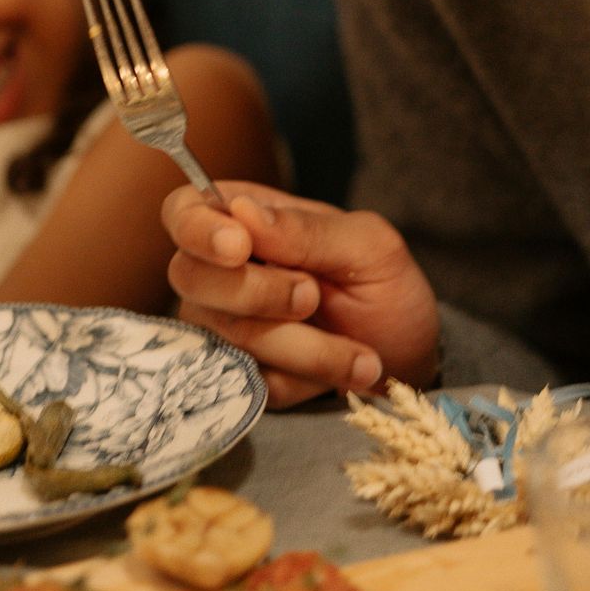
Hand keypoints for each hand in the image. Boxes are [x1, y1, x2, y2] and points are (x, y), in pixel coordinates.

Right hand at [162, 181, 439, 407]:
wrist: (405, 359)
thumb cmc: (384, 287)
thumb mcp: (367, 247)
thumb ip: (306, 229)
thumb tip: (241, 211)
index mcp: (245, 219)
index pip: (184, 211)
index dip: (198, 229)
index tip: (238, 247)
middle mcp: (220, 270)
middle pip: (192, 277)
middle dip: (259, 293)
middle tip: (314, 296)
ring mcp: (222, 325)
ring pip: (231, 335)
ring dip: (306, 347)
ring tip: (359, 352)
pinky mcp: (236, 374)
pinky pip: (251, 379)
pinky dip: (306, 377)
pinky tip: (341, 369)